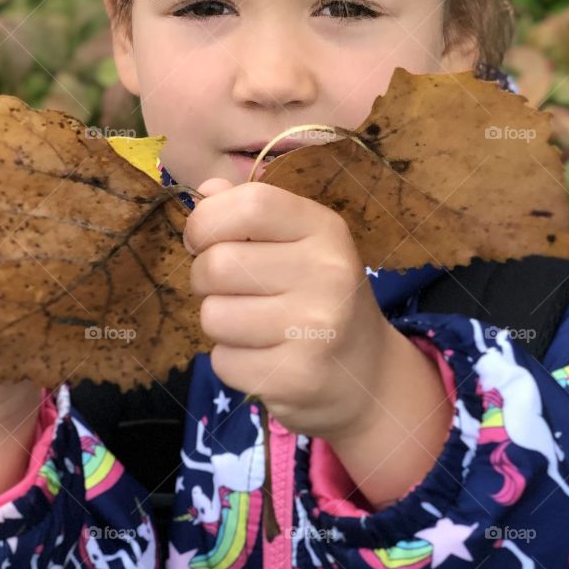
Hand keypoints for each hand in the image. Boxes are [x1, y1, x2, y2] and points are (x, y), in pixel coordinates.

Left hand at [184, 177, 391, 441]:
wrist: (366, 372)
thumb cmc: (319, 295)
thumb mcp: (299, 242)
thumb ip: (251, 213)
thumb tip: (205, 191)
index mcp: (324, 229)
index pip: (250, 204)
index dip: (207, 220)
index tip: (202, 240)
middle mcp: (327, 273)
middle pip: (218, 264)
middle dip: (204, 279)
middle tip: (229, 289)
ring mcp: (314, 328)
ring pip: (213, 316)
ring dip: (218, 322)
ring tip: (251, 324)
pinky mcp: (296, 376)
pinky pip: (223, 361)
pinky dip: (231, 360)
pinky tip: (264, 356)